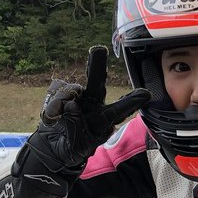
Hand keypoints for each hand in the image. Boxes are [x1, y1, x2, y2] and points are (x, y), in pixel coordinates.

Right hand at [24, 46, 149, 174]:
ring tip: (58, 116)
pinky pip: (56, 93)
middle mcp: (93, 104)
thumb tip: (71, 104)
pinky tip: (53, 116)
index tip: (145, 94)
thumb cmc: (71, 147)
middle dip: (97, 65)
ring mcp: (77, 97)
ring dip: (64, 98)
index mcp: (103, 120)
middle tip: (98, 49)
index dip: (130, 102)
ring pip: (71, 89)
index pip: (118, 110)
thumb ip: (75, 128)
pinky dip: (52, 104)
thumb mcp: (75, 148)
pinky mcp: (60, 95)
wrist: (52, 146)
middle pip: (97, 82)